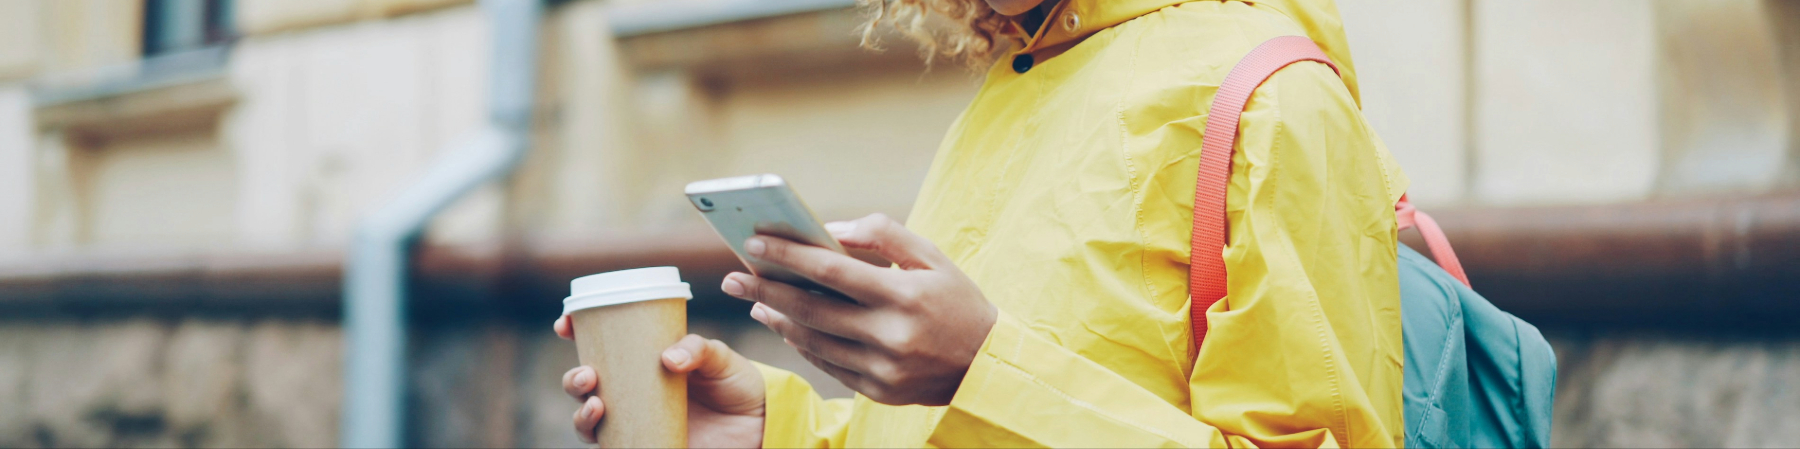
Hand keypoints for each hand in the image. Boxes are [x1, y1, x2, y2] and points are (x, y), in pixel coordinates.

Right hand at [555, 316, 765, 447]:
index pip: (601, 344)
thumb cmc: (737, 384)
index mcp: (644, 360)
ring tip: (597, 404)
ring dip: (581, 412)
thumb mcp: (722, 358)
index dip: (576, 332)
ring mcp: (636, 420)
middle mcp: (634, 390)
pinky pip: (611, 446)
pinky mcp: (644, 444)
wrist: (759, 426)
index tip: (565, 324)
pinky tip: (601, 427)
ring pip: (590, 419)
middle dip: (573, 379)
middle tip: (587, 375)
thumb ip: (698, 349)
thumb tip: (668, 358)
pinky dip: (597, 438)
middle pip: (585, 385)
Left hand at [722, 213, 996, 405]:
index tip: (753, 242)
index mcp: (905, 295)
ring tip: (752, 301)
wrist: (987, 366)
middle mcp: (891, 334)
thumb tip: (832, 230)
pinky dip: (802, 344)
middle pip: (812, 309)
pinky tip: (785, 326)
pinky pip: (828, 365)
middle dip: (765, 290)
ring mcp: (883, 368)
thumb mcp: (933, 257)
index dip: (788, 255)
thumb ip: (884, 235)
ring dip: (777, 320)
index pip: (832, 270)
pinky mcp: (878, 391)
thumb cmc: (958, 301)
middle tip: (730, 277)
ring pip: (814, 341)